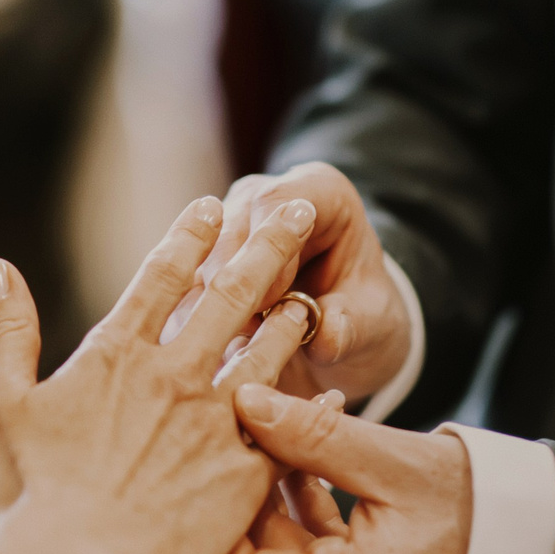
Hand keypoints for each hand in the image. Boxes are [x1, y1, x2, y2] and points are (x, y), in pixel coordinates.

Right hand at [0, 196, 323, 553]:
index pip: (162, 278)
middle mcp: (174, 376)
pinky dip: (311, 408)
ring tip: (314, 293)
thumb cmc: (28, 495)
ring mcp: (215, 423)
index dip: (190, 237)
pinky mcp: (243, 474)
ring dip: (293, 317)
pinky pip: (289, 432)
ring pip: (267, 354)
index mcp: (117, 355)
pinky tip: (331, 392)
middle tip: (296, 208)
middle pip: (231, 297)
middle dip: (267, 247)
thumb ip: (7, 330)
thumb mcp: (2, 403)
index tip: (215, 206)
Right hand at [196, 164, 411, 404]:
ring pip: (195, 261)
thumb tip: (328, 334)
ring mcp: (226, 229)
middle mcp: (264, 200)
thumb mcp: (373, 324)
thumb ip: (353, 326)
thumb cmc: (362, 318)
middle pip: (228, 229)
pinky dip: (189, 328)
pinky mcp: (199, 265)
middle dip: (228, 286)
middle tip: (238, 339)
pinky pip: (180, 292)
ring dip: (204, 312)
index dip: (268, 250)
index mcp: (320, 193)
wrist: (340, 332)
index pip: (279, 203)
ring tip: (219, 356)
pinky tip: (199, 359)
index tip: (272, 304)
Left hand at [204, 387, 472, 553]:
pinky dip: (306, 514)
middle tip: (252, 429)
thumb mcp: (398, 461)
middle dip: (248, 495)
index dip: (218, 523)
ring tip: (291, 429)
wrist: (542, 552)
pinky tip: (311, 460)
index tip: (222, 460)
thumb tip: (245, 401)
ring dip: (277, 497)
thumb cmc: (482, 508)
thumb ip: (316, 435)